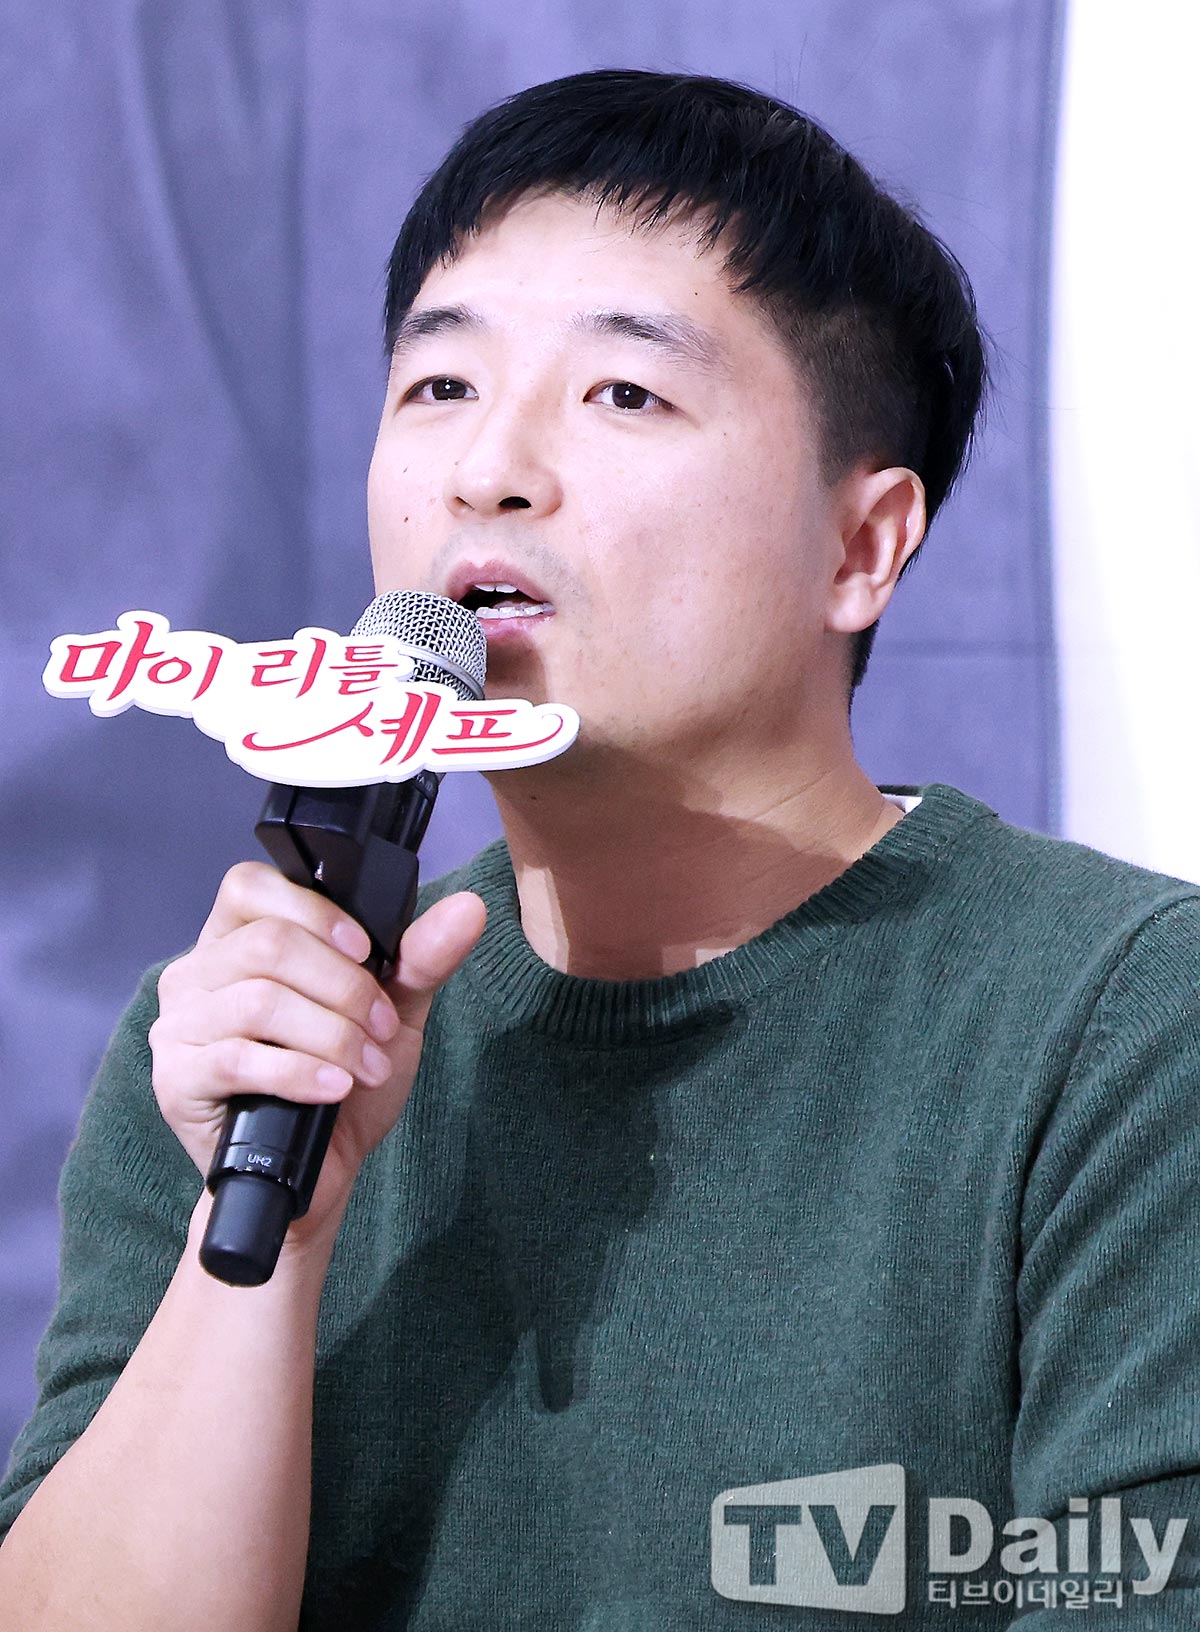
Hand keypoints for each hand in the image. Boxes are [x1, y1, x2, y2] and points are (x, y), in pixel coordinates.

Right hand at [148, 861, 485, 1243]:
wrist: (320, 1173)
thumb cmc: (345, 1082)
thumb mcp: (394, 1013)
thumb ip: (422, 957)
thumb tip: (468, 909)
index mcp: (237, 938)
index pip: (250, 885)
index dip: (314, 912)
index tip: (367, 953)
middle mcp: (197, 972)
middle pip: (267, 944)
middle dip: (343, 988)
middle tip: (381, 1028)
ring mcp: (179, 1025)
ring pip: (259, 1001)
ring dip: (332, 1036)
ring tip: (366, 1067)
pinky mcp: (176, 1079)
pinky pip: (237, 1058)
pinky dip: (300, 1072)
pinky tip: (333, 1088)